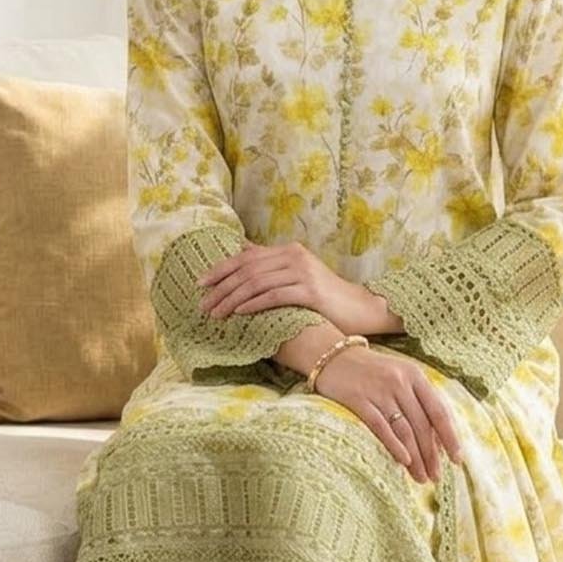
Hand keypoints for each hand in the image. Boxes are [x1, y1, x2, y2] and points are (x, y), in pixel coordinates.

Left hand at [196, 239, 373, 333]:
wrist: (361, 310)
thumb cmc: (327, 299)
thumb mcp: (297, 276)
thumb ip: (271, 264)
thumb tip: (243, 248)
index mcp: (288, 251)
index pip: (246, 257)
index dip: (220, 269)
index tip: (200, 284)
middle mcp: (294, 256)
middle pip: (247, 269)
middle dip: (221, 287)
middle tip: (203, 305)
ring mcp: (303, 272)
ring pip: (257, 283)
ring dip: (232, 299)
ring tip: (216, 313)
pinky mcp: (311, 291)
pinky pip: (274, 295)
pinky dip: (254, 303)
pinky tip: (239, 312)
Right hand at [314, 345, 462, 484]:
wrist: (333, 356)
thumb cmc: (371, 371)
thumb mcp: (399, 375)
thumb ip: (418, 399)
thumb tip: (437, 438)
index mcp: (415, 375)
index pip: (438, 411)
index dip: (449, 436)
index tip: (457, 459)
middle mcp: (399, 382)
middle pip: (422, 424)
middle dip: (431, 454)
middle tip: (437, 477)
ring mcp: (379, 391)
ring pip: (404, 429)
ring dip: (415, 457)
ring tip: (421, 477)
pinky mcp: (358, 400)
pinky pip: (380, 427)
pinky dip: (394, 445)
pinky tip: (403, 461)